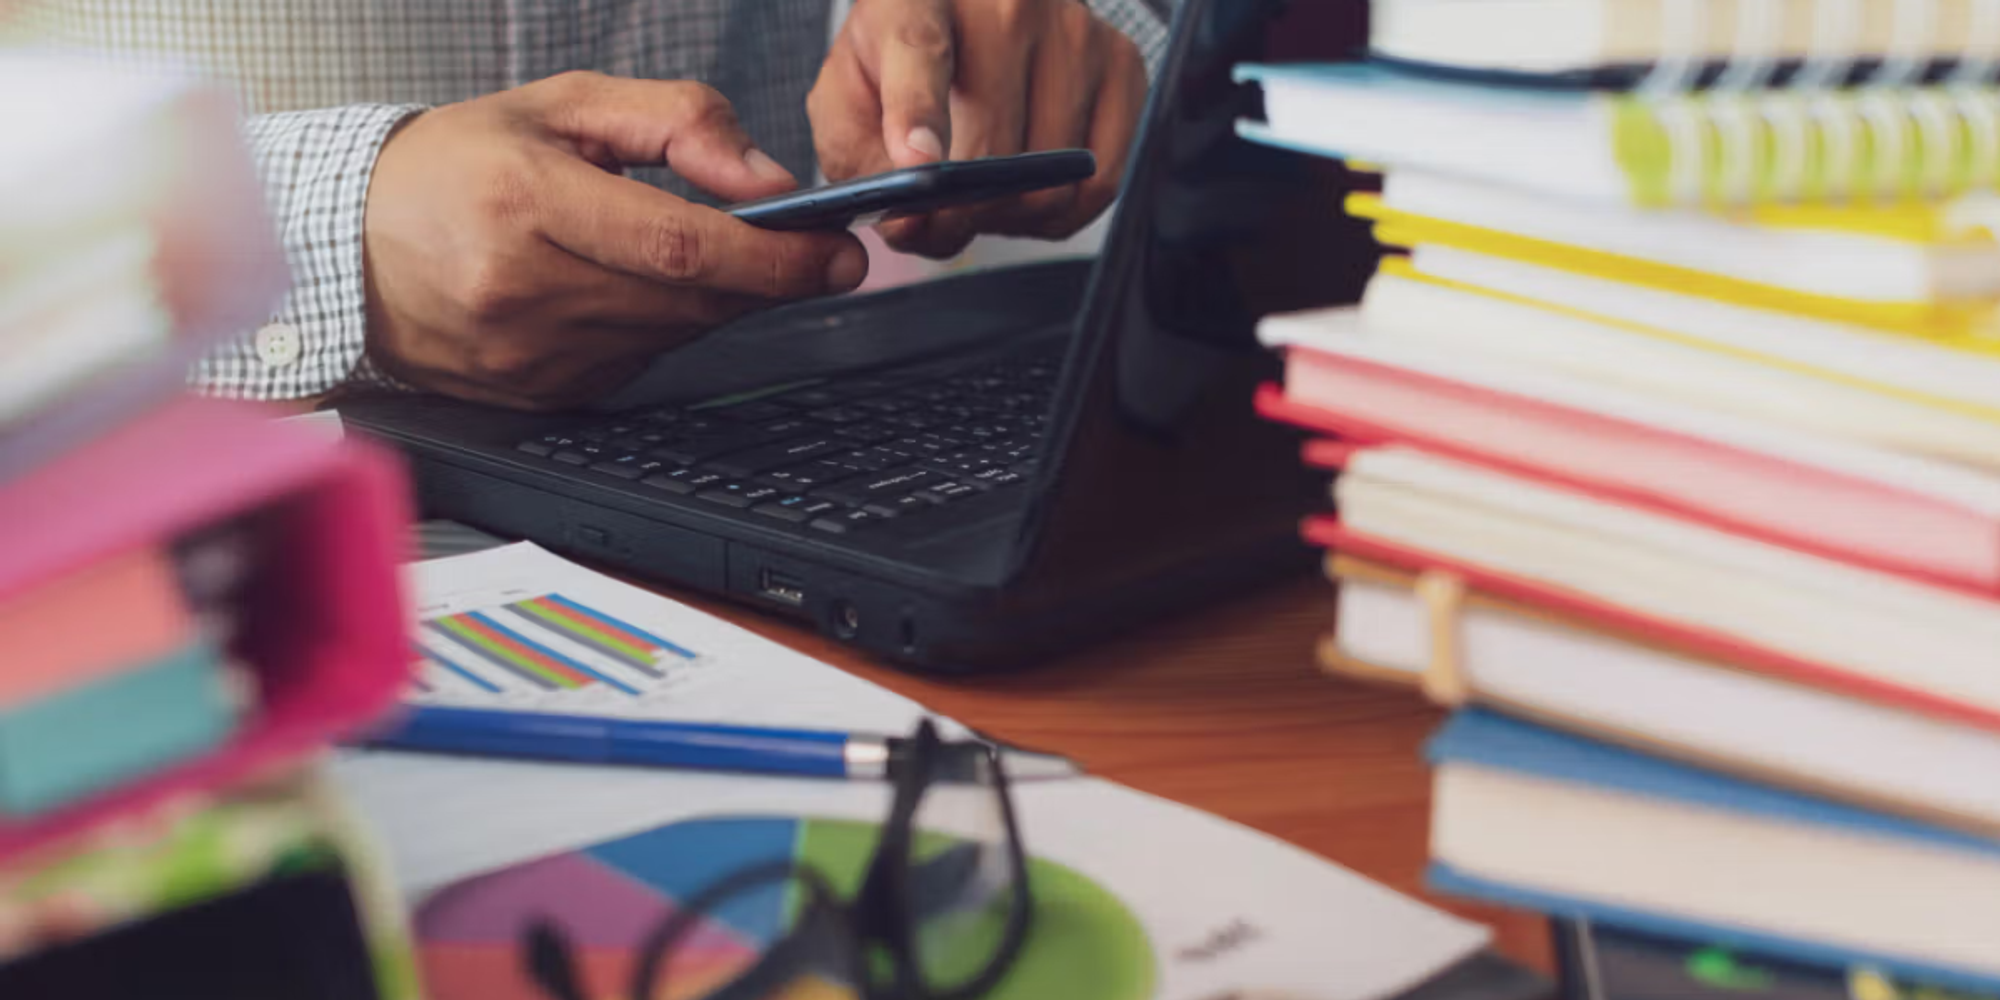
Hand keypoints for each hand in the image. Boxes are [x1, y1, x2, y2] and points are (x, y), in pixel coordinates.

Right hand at [363, 72, 869, 409]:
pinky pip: (638, 363)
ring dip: (715, 301)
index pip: (678, 245)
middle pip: (688, 300)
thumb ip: (675, 121)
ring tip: (708, 255)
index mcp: (522, 201)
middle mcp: (520, 288)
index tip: (838, 250)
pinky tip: (633, 290)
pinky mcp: (537, 395)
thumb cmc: (454, 166)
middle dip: (767, 278)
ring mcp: (526, 355)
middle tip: (816, 253)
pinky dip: (661, 328)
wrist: (347, 247)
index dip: (773, 256)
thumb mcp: (562, 105)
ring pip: (673, 337)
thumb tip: (764, 178)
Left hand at [808, 0, 1146, 258]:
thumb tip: (910, 224)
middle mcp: (1008, 2)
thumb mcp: (849, 98)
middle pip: (994, 150)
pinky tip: (1027, 191)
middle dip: (960, 213)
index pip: (919, 54)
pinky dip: (1061, 212)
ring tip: (981, 191)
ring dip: (1010, 214)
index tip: (919, 167)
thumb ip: (857, 164)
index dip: (919, 117)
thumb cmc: (901, 61)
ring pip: (1050, 179)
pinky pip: (1100, 181)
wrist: (970, 11)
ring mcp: (1075, 30)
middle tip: (939, 218)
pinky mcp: (1122, 63)